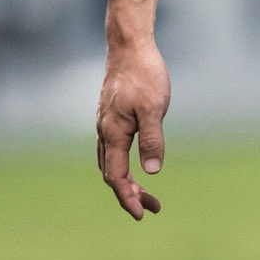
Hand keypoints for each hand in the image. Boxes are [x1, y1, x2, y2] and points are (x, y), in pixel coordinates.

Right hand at [96, 37, 171, 218]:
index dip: (128, 198)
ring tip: (147, 192)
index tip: (141, 214)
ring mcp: (105, 123)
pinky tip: (136, 164)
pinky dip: (122, 165)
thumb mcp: (155, 108)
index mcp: (113, 133)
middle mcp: (104, 131)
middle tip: (153, 207)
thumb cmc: (144, 74)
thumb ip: (152, 140)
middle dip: (130, 194)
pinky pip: (111, 149)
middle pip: (112, 174)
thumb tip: (152, 171)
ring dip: (126, 181)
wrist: (129, 45)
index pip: (117, 177)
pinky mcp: (110, 116)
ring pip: (110, 162)